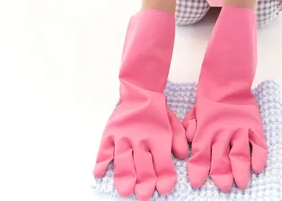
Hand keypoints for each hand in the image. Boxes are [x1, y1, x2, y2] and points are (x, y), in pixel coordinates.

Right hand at [94, 85, 187, 200]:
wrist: (140, 91)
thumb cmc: (157, 112)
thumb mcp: (173, 123)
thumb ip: (179, 140)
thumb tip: (182, 155)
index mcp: (158, 136)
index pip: (163, 160)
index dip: (165, 176)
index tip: (165, 189)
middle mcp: (140, 137)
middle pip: (142, 163)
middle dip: (145, 181)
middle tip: (144, 194)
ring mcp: (123, 135)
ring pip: (123, 158)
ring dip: (124, 175)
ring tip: (126, 190)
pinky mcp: (110, 133)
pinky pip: (104, 149)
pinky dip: (101, 162)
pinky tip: (99, 174)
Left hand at [183, 93, 266, 190]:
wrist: (227, 80)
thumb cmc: (209, 100)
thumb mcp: (194, 113)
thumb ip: (190, 128)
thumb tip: (190, 142)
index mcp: (205, 131)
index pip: (200, 154)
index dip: (198, 170)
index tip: (197, 183)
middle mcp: (222, 133)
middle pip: (221, 159)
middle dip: (221, 175)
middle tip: (224, 186)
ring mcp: (240, 129)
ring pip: (240, 154)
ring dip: (240, 170)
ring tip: (241, 183)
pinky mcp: (254, 126)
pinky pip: (258, 144)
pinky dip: (259, 157)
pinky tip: (256, 168)